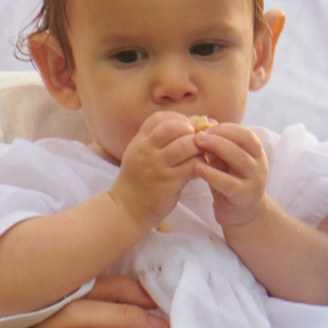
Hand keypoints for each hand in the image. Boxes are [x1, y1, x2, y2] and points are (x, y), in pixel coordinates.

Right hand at [109, 111, 200, 228]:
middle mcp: (146, 151)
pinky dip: (200, 165)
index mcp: (139, 141)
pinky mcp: (168, 183)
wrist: (126, 209)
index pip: (160, 118)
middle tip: (198, 142)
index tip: (187, 128)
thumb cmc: (138, 180)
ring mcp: (157, 167)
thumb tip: (188, 125)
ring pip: (187, 145)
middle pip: (175, 127)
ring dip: (199, 149)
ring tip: (199, 156)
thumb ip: (156, 140)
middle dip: (191, 131)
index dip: (178, 119)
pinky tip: (197, 170)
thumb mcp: (139, 154)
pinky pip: (192, 166)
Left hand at [194, 122, 270, 227]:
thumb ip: (218, 147)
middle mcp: (259, 164)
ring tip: (196, 146)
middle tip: (197, 136)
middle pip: (242, 142)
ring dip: (216, 149)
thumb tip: (203, 124)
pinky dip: (212, 174)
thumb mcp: (226, 163)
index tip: (204, 128)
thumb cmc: (232, 183)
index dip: (224, 128)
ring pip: (238, 159)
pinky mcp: (243, 196)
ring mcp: (253, 181)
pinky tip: (198, 169)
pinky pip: (228, 183)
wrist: (244, 215)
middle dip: (218, 136)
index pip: (244, 133)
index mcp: (256, 153)